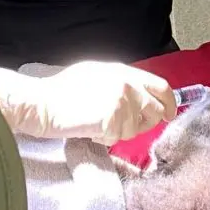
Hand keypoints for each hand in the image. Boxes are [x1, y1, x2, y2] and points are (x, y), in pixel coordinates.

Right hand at [0, 60, 176, 145]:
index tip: (169, 114)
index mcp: (123, 71)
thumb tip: (142, 99)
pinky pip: (118, 139)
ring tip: (95, 123)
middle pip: (155, 111)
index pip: (160, 86)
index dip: (169, 103)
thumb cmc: (60, 92)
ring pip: (135, 129)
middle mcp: (126, 83)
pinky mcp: (112, 119)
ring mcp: (120, 101)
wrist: (40, 103)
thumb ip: (122, 83)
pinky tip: (89, 129)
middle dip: (144, 123)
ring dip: (118, 132)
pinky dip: (104, 139)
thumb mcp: (96, 75)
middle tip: (124, 126)